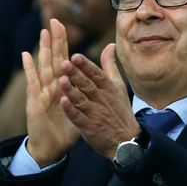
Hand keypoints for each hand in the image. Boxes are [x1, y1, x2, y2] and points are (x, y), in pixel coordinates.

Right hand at [22, 19, 78, 166]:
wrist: (53, 147)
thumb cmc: (67, 125)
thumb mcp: (81, 105)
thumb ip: (88, 88)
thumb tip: (98, 75)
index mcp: (63, 85)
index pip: (64, 59)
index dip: (63, 43)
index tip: (63, 25)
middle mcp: (52, 85)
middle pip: (54, 58)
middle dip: (54, 40)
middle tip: (54, 20)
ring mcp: (43, 92)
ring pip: (44, 66)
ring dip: (43, 49)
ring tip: (44, 32)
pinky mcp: (35, 102)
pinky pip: (33, 83)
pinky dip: (30, 69)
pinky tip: (26, 55)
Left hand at [59, 44, 139, 159]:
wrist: (126, 140)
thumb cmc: (120, 109)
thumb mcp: (119, 86)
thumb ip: (110, 66)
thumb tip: (110, 45)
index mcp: (109, 88)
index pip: (97, 74)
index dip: (86, 66)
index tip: (75, 56)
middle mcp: (102, 100)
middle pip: (87, 85)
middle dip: (76, 74)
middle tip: (64, 63)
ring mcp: (95, 114)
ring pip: (81, 100)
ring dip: (71, 90)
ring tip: (60, 80)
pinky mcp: (89, 128)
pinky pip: (78, 118)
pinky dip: (71, 110)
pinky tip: (62, 102)